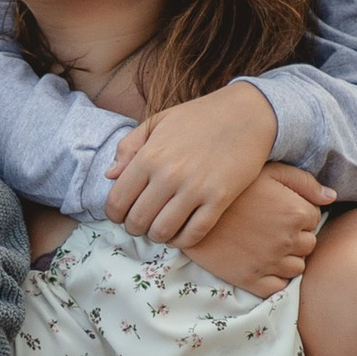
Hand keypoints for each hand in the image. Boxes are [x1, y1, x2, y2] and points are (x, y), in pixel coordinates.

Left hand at [105, 81, 281, 248]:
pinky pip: (194, 234)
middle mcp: (169, 175)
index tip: (122, 214)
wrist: (246, 114)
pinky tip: (180, 233)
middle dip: (134, 228)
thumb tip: (110, 175)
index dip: (114, 214)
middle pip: (137, 221)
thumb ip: (129, 147)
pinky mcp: (220, 199)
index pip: (117, 201)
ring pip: (163, 232)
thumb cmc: (199, 117)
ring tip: (160, 228)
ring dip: (157, 236)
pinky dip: (182, 241)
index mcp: (149, 155)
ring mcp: (196, 189)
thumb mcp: (157, 122)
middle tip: (141, 223)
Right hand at [186, 163, 328, 296]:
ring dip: (286, 258)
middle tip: (271, 227)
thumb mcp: (270, 172)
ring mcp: (270, 263)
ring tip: (265, 245)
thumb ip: (304, 182)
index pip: (315, 218)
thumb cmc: (232, 186)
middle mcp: (288, 240)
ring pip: (296, 268)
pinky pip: (276, 287)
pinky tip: (259, 263)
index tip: (279, 210)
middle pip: (308, 245)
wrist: (189, 209)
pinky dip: (273, 278)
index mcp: (296, 213)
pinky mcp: (251, 280)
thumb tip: (332, 197)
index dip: (298, 213)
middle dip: (295, 237)